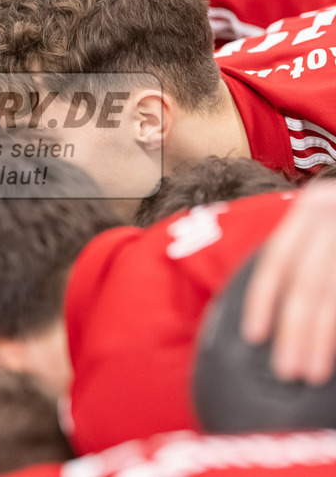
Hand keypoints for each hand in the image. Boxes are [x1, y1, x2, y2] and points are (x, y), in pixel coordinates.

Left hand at [242, 180, 335, 383]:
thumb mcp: (325, 227)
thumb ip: (302, 256)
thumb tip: (266, 316)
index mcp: (313, 207)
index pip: (278, 259)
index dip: (262, 299)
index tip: (253, 336)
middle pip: (307, 282)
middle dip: (294, 329)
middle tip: (286, 371)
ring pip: (333, 294)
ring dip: (322, 338)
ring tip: (311, 374)